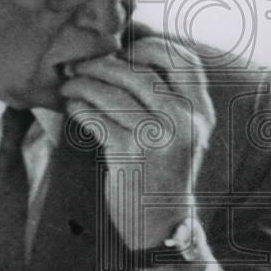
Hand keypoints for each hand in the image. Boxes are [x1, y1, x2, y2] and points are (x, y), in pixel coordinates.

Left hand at [60, 36, 215, 248]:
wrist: (163, 224)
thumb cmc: (163, 169)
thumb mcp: (181, 130)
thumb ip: (167, 93)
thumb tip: (125, 47)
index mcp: (201, 110)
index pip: (180, 57)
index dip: (146, 45)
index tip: (119, 51)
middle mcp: (185, 121)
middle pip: (138, 71)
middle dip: (101, 63)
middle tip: (78, 65)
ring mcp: (159, 139)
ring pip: (113, 92)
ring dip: (83, 83)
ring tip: (69, 84)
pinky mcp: (131, 156)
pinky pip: (96, 118)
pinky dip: (79, 107)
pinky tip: (73, 107)